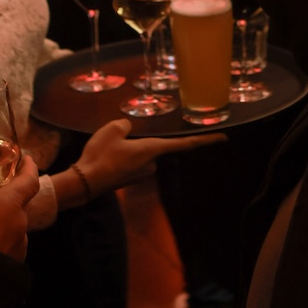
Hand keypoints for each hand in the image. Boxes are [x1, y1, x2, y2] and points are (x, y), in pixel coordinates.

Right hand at [0, 156, 40, 262]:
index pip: (30, 180)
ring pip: (14, 223)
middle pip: (21, 201)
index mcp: (11, 204)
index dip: (29, 167)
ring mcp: (19, 244)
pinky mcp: (13, 262)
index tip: (25, 159)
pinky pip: (9, 242)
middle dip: (9, 194)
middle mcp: (21, 223)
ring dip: (2, 217)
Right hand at [74, 118, 223, 199]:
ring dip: (126, 148)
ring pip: (138, 153)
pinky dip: (118, 156)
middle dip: (138, 140)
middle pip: (152, 146)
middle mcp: (151, 164)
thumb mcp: (113, 129)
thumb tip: (128, 129)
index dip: (205, 140)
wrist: (84, 183)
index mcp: (152, 150)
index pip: (184, 144)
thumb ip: (126, 125)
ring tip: (106, 146)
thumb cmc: (101, 155)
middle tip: (117, 139)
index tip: (223, 137)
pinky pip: (128, 161)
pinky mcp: (129, 179)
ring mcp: (140, 174)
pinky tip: (104, 155)